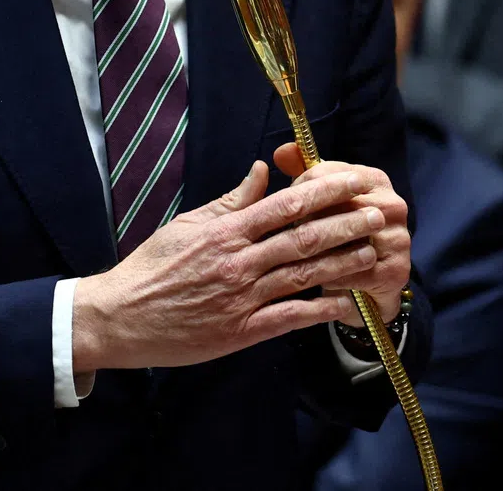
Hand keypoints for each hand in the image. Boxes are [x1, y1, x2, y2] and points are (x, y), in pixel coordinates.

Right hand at [72, 161, 387, 371]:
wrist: (124, 316)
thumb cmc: (153, 266)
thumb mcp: (186, 225)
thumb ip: (229, 202)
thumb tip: (261, 172)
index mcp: (224, 231)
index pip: (284, 205)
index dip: (322, 192)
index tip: (350, 181)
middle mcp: (239, 262)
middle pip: (303, 238)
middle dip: (346, 224)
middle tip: (378, 213)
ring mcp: (243, 298)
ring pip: (304, 275)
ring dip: (344, 263)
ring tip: (375, 251)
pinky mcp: (243, 331)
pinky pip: (291, 318)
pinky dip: (322, 310)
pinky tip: (348, 304)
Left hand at [273, 143, 409, 323]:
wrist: (370, 279)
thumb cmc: (339, 229)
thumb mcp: (322, 198)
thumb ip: (302, 172)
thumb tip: (281, 152)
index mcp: (373, 179)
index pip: (323, 174)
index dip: (295, 190)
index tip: (281, 206)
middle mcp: (391, 205)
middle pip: (333, 205)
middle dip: (303, 220)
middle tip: (280, 234)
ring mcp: (398, 238)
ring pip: (342, 239)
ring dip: (313, 249)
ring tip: (292, 256)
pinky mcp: (396, 271)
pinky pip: (353, 271)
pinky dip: (329, 275)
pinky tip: (314, 278)